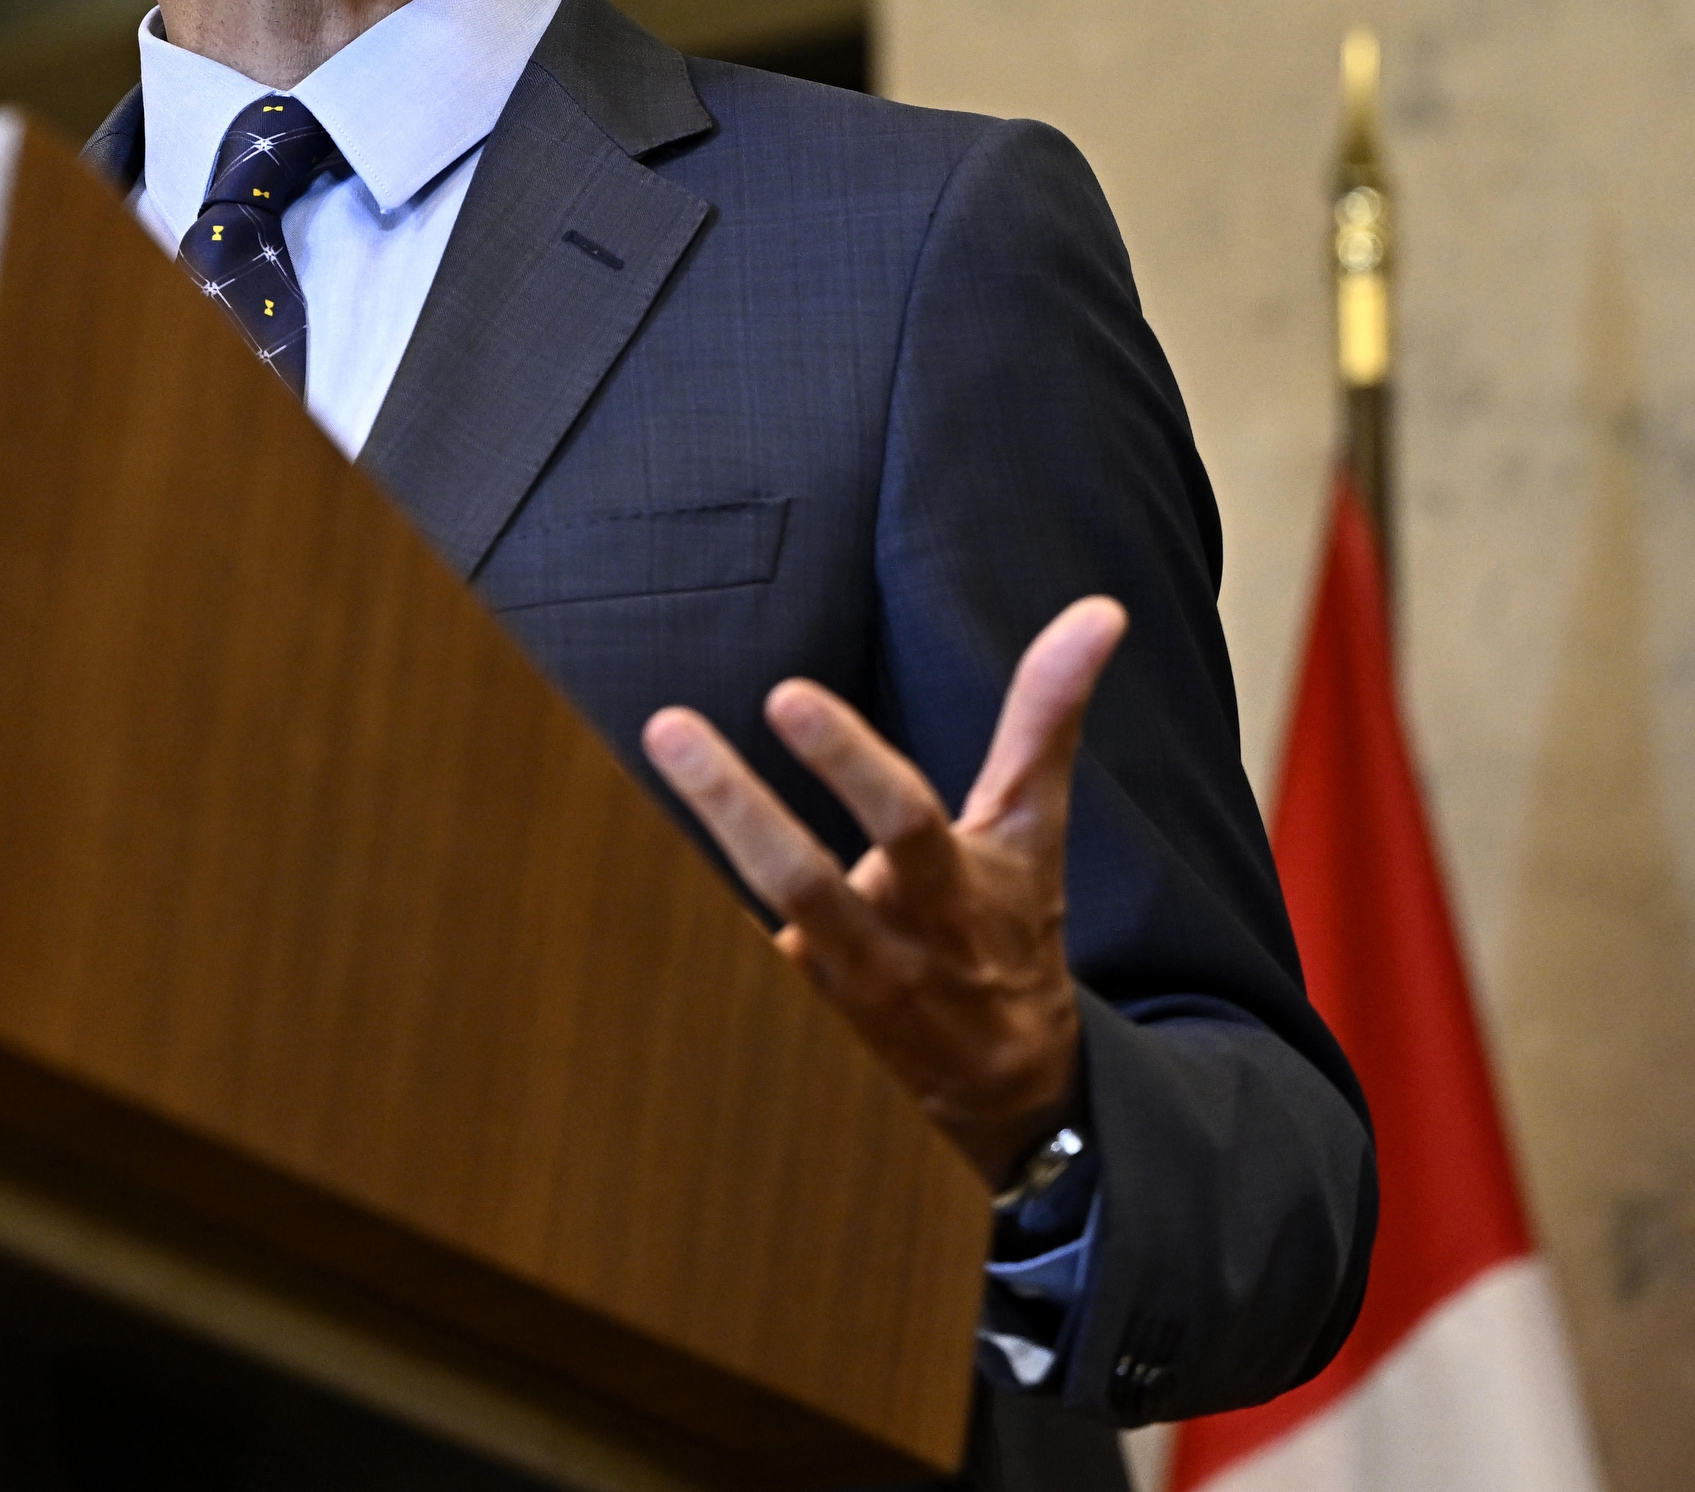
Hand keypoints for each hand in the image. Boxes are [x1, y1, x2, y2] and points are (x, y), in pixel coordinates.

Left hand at [641, 597, 1128, 1186]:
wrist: (1011, 1085)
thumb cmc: (1013, 928)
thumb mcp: (1034, 828)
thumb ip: (1047, 717)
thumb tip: (1099, 611)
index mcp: (954, 891)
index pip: (903, 819)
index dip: (848, 761)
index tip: (786, 695)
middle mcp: (891, 947)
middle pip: (805, 883)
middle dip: (734, 808)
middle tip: (667, 727)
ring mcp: (833, 996)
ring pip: (754, 935)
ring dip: (691, 860)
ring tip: (612, 788)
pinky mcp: (792, 1023)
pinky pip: (724, 975)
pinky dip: (672, 929)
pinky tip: (595, 874)